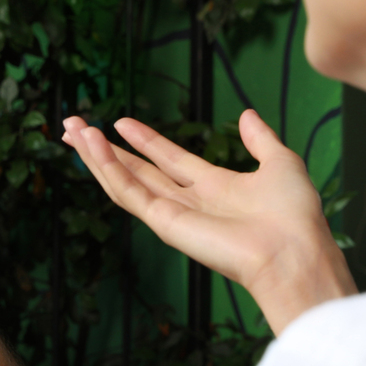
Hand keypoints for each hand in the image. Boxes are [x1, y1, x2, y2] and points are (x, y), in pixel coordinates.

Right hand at [61, 109, 355, 332]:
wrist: (293, 251)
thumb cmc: (294, 215)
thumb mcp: (280, 162)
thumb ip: (260, 139)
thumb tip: (248, 114)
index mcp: (214, 188)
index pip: (168, 160)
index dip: (144, 140)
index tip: (121, 122)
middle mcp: (188, 202)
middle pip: (136, 171)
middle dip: (105, 150)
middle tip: (75, 127)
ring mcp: (172, 214)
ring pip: (123, 181)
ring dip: (96, 156)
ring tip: (72, 130)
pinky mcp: (164, 224)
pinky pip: (128, 192)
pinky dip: (107, 168)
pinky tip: (92, 146)